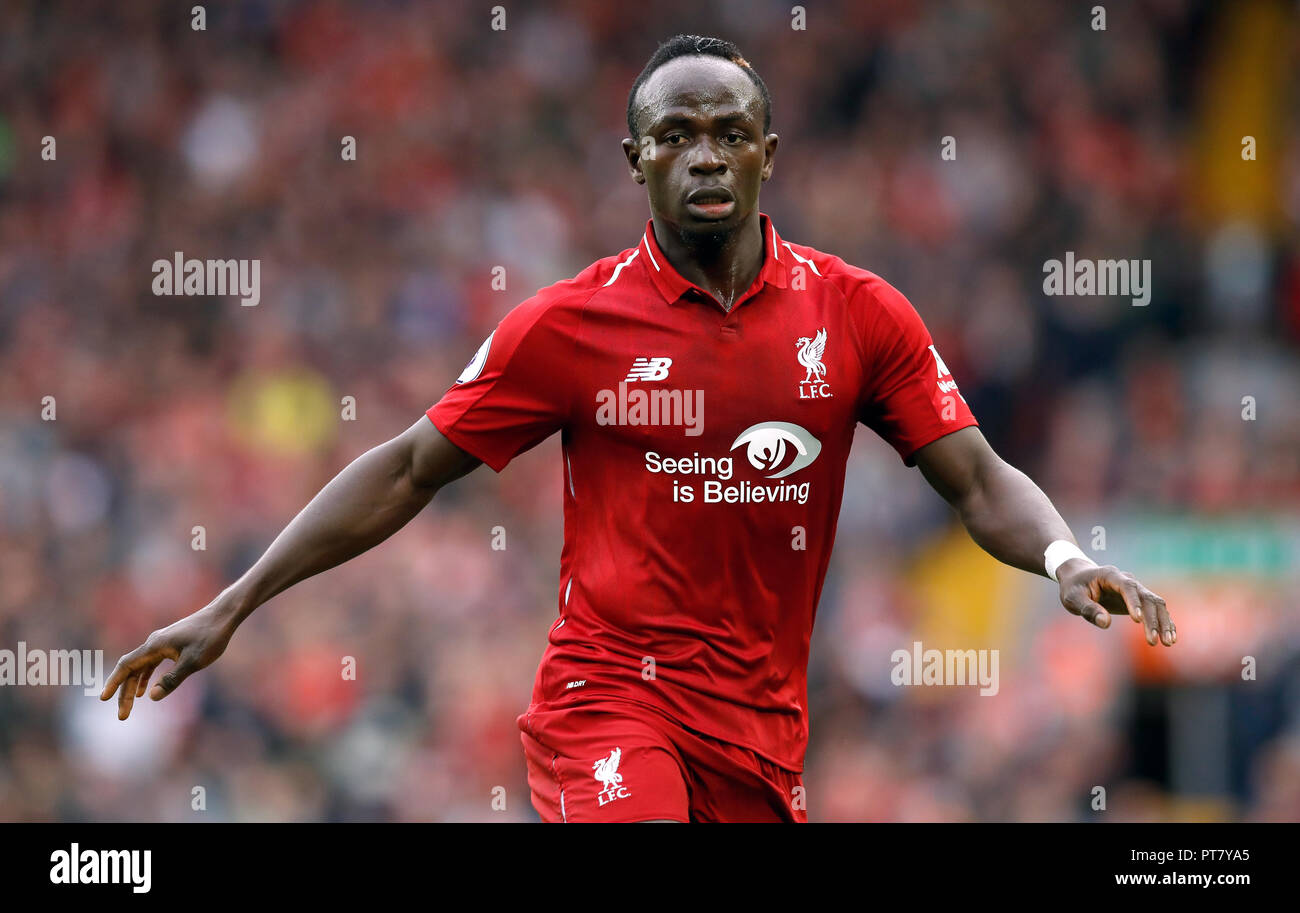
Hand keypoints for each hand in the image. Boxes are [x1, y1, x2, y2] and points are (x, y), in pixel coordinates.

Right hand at [100, 598, 239, 718]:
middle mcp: (154, 643)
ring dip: (134, 686)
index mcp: (155, 646)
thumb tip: (152, 697)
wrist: (223, 615)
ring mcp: (162, 643)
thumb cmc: (210, 636)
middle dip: (125, 693)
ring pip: (141, 667)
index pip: (126, 666)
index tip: (104, 698)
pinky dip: (146, 677)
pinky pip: (151, 663)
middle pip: (132, 670)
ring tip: (130, 706)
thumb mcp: (193, 662)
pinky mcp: (171, 644)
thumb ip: (172, 679)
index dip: (113, 683)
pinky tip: (146, 690)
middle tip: (123, 716)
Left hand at [1057, 560, 1175, 646]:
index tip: (1137, 620)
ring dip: (1163, 622)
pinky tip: (1169, 638)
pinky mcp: (1139, 600)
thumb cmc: (1073, 588)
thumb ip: (1088, 609)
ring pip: (1156, 604)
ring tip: (1168, 643)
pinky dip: (1163, 622)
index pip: (1127, 587)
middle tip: (1152, 642)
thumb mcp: (1073, 598)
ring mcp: (1135, 590)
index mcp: (1110, 575)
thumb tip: (1105, 623)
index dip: (1133, 602)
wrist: (1078, 577)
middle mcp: (1127, 580)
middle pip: (1146, 598)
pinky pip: (1156, 610)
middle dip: (1152, 620)